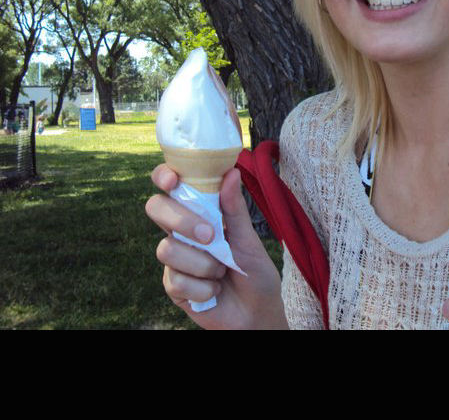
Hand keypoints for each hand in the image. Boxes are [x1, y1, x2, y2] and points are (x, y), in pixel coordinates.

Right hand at [145, 164, 287, 329]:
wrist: (256, 311)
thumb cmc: (253, 270)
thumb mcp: (248, 238)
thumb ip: (235, 208)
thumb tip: (231, 172)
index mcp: (199, 212)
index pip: (172, 187)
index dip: (164, 176)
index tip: (172, 180)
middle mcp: (181, 232)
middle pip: (156, 209)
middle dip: (181, 220)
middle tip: (210, 235)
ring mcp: (175, 258)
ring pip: (168, 248)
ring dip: (203, 263)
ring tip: (222, 271)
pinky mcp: (173, 286)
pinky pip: (177, 280)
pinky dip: (203, 287)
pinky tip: (214, 290)